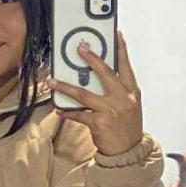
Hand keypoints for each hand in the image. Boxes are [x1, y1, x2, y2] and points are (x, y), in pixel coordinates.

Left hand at [48, 31, 144, 156]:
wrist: (129, 152)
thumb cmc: (128, 127)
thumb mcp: (130, 105)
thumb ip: (119, 90)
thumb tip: (101, 75)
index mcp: (132, 92)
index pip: (126, 67)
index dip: (122, 49)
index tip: (116, 34)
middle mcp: (122, 99)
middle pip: (105, 74)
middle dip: (92, 59)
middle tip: (80, 48)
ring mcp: (110, 110)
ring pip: (84, 94)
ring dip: (66, 87)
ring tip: (53, 81)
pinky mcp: (98, 123)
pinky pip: (78, 114)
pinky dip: (67, 112)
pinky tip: (59, 109)